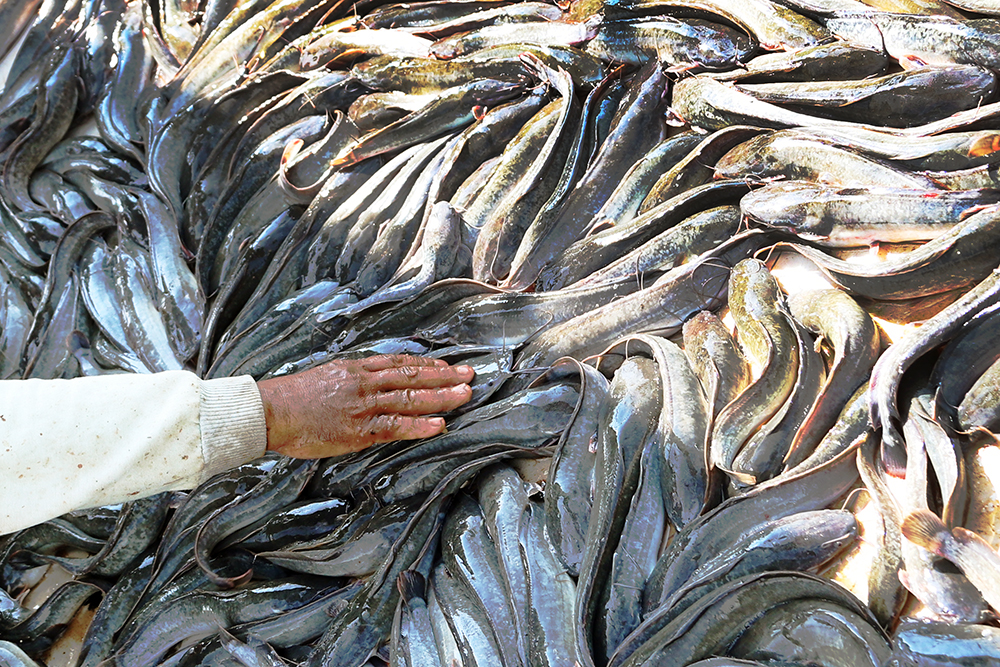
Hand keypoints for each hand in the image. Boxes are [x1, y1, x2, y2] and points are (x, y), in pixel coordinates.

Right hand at [257, 354, 473, 458]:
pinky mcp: (359, 430)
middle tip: (470, 374)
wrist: (270, 410)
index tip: (448, 366)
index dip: (427, 365)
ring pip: (410, 398)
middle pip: (412, 376)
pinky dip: (419, 426)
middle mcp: (365, 383)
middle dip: (444, 376)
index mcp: (356, 369)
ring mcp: (364, 405)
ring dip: (441, 397)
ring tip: (465, 395)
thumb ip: (351, 379)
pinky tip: (440, 424)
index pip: (400, 363)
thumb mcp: (326, 376)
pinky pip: (395, 426)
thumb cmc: (291, 397)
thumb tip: (369, 382)